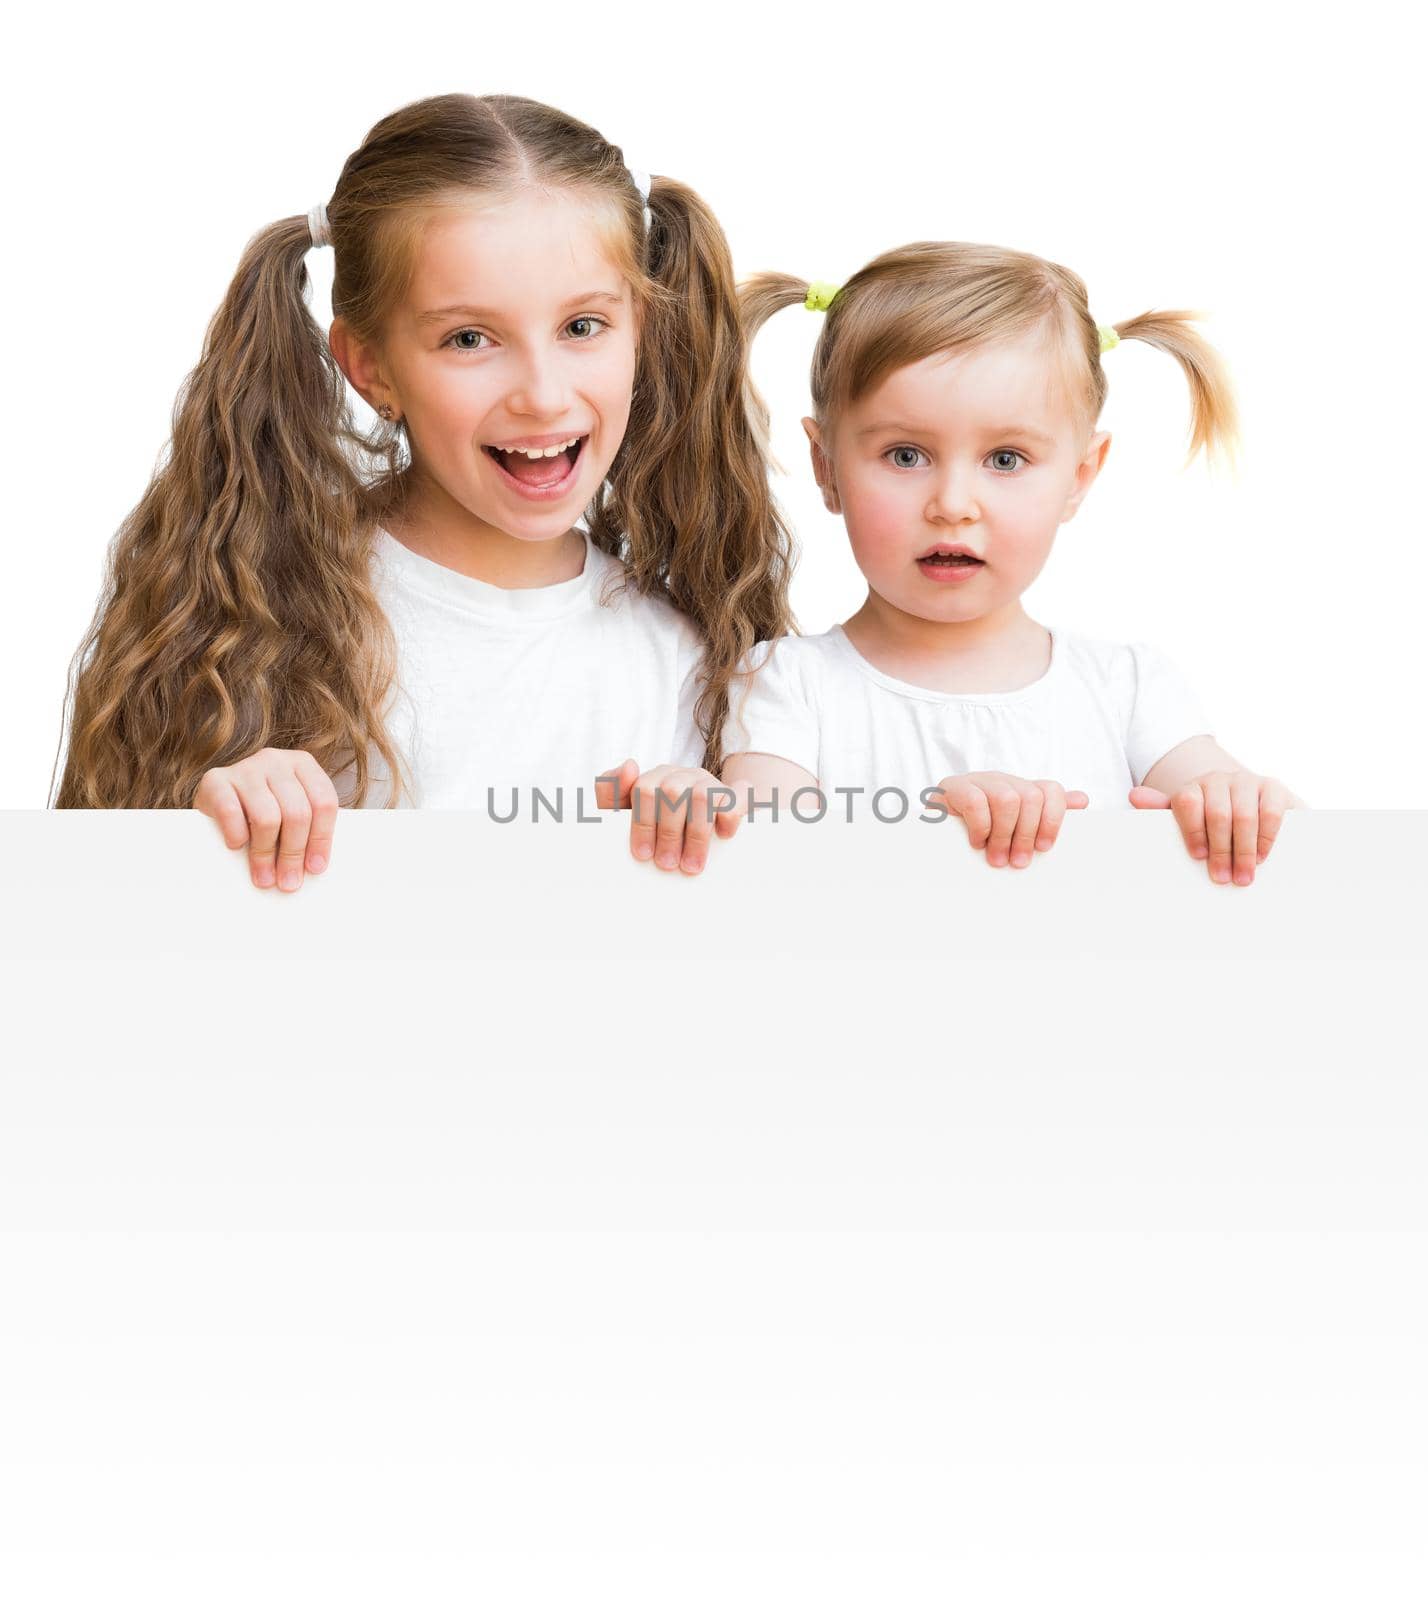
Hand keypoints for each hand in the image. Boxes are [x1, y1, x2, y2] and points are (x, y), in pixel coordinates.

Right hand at [193, 748, 337, 891]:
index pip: (323, 802)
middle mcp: (276, 759)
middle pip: (297, 813)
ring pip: (267, 818)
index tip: (315, 868)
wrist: (216, 796)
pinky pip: (231, 813)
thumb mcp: (290, 810)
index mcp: (303, 763)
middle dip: (294, 854)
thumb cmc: (262, 808)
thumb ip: (307, 829)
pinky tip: (237, 846)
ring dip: (265, 854)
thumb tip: (313, 868)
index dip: (321, 839)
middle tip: (288, 882)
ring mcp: (245, 767)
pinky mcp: (215, 779)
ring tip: (264, 876)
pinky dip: (237, 835)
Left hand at [595, 758, 745, 874]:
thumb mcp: (626, 811)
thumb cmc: (655, 823)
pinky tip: (723, 836)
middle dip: (668, 834)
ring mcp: (708, 782)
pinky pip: (735, 798)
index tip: (642, 854)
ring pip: (703, 796)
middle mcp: (681, 775)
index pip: (644, 790)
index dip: (642, 824)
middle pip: (673, 793)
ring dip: (696, 834)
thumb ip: (611, 791)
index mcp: (654, 777)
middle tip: (666, 864)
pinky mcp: (732, 794)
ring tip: (691, 865)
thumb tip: (629, 765)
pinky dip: (730, 816)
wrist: (696, 820)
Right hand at [931, 772, 1088, 866]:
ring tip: (996, 858)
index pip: (1050, 790)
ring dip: (1003, 835)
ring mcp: (977, 781)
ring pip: (1007, 799)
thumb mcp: (1015, 826)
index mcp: (1020, 788)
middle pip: (1030, 796)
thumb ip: (1045, 813)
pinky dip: (980, 827)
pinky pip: (975, 802)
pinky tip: (976, 842)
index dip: (1053, 819)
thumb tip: (1082, 800)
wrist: (933, 832)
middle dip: (1026, 834)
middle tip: (1017, 862)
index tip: (1044, 848)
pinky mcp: (952, 787)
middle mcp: (1002, 780)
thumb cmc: (979, 833)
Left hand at [1129, 770, 1295, 886]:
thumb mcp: (1186, 818)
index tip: (1198, 857)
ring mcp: (1247, 781)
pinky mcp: (1273, 787)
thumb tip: (1134, 796)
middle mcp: (1218, 779)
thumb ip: (1162, 810)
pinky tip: (1261, 857)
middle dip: (1221, 851)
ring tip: (1243, 876)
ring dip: (1244, 851)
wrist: (1249, 805)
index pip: (1187, 802)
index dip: (1192, 831)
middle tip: (1223, 878)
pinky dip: (1265, 838)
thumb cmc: (1210, 820)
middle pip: (1219, 814)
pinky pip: (1270, 813)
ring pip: (1245, 816)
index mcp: (1192, 787)